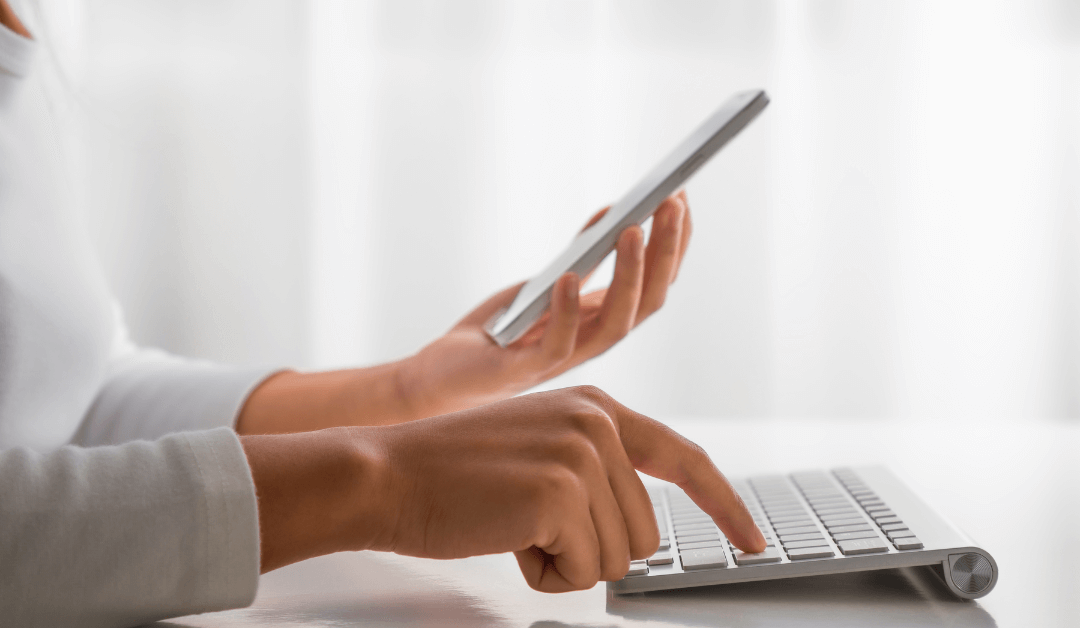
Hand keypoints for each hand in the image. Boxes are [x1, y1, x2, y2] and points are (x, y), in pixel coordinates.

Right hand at [242, 386, 765, 589]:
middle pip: (645, 532)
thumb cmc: (453, 474)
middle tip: (527, 523)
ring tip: (512, 525)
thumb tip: (642, 530)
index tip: (752, 539)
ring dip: (564, 561)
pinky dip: (543, 573)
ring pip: (617, 558)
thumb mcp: (539, 447)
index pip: (683, 457)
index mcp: (597, 408)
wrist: (385, 473)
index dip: (723, 504)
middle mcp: (599, 423)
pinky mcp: (561, 493)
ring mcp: (582, 455)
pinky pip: (583, 572)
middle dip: (589, 547)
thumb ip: (596, 469)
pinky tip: (504, 538)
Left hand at [398, 191, 692, 417]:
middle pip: (649, 302)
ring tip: (632, 230)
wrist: (444, 375)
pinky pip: (558, 345)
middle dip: (665, 252)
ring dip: (629, 276)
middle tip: (670, 204)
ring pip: (616, 325)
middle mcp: (593, 341)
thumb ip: (581, 255)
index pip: (655, 285)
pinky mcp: (526, 370)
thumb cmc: (500, 329)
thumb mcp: (546, 281)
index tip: (681, 196)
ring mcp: (564, 358)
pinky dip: (568, 312)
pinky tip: (570, 277)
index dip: (674, 245)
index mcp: (602, 320)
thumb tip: (613, 211)